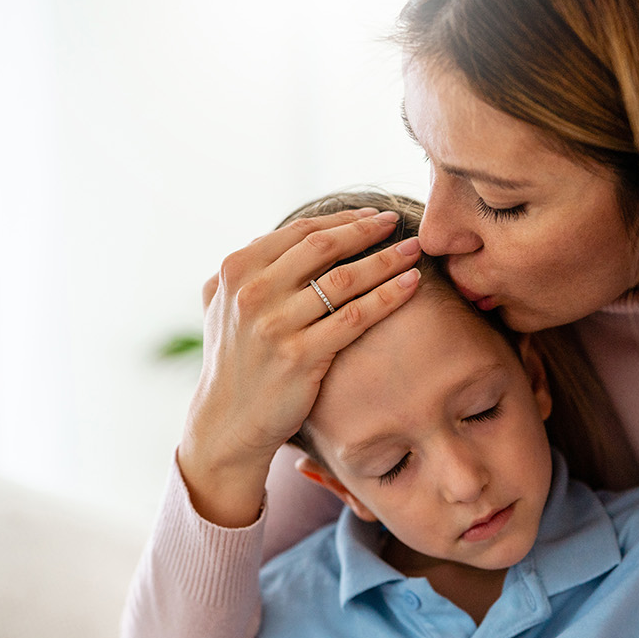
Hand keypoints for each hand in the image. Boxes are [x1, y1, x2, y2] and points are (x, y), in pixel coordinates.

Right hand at [179, 210, 422, 526]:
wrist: (228, 422)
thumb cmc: (235, 360)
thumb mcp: (224, 305)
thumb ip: (251, 268)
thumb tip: (291, 236)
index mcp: (235, 270)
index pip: (299, 231)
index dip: (342, 219)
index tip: (373, 215)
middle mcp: (252, 292)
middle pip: (324, 247)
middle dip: (367, 230)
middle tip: (397, 221)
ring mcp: (274, 325)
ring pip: (344, 280)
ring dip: (386, 259)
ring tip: (413, 251)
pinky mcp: (299, 357)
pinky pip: (355, 317)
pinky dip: (388, 296)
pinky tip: (411, 284)